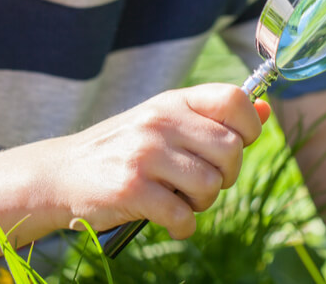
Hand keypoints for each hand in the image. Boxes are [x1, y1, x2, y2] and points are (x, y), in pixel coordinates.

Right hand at [43, 84, 270, 238]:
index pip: (234, 99)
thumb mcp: (165, 122)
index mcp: (173, 101)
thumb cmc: (123, 150)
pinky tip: (169, 221)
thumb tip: (266, 110)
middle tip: (202, 183)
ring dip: (201, 203)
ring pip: (211, 185)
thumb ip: (213, 118)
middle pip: (231, 149)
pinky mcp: (131, 189)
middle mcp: (160, 122)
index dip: (249, 126)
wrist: (59, 174)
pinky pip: (184, 217)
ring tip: (179, 199)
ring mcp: (145, 154)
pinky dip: (183, 227)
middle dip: (226, 176)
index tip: (235, 146)